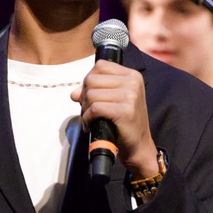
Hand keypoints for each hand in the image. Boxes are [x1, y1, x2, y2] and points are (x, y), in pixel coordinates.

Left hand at [72, 59, 157, 178]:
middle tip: (89, 110)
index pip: (100, 66)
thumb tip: (74, 93)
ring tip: (91, 118)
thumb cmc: (124, 123)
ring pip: (91, 94)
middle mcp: (133, 82)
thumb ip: (95, 91)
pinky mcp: (125, 111)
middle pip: (92, 79)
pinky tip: (92, 124)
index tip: (90, 95)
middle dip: (85, 96)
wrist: (138, 146)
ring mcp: (131, 96)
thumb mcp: (113, 101)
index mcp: (132, 75)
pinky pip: (95, 108)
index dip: (89, 80)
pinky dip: (88, 118)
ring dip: (85, 109)